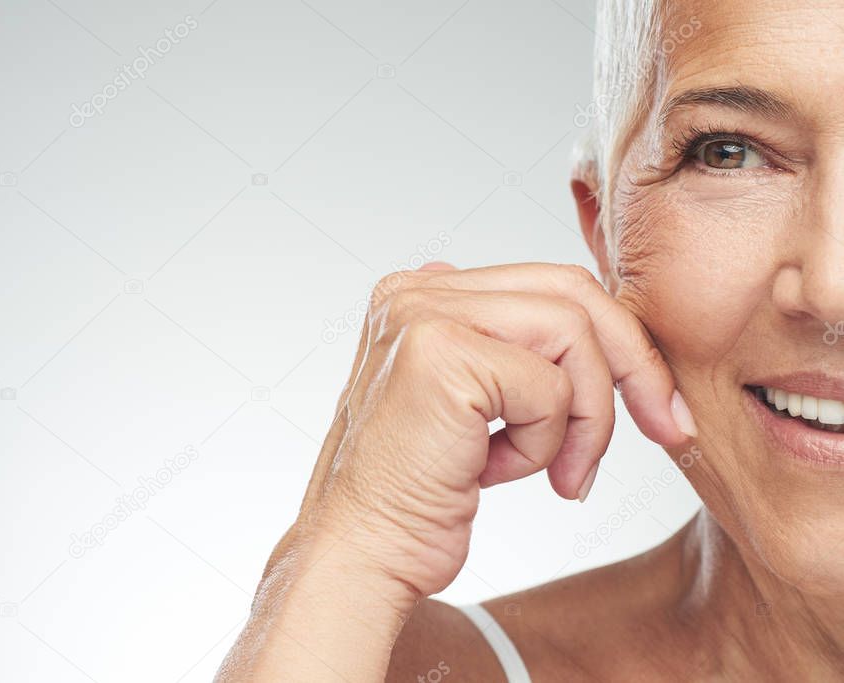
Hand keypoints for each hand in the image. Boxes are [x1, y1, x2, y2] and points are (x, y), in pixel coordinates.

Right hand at [290, 262, 695, 602]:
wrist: (361, 554)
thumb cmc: (414, 494)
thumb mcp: (462, 406)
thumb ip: (498, 351)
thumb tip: (569, 323)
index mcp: (419, 295)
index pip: (549, 285)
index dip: (615, 342)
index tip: (653, 406)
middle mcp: (415, 293)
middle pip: (572, 292)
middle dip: (633, 364)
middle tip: (666, 427)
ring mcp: (423, 317)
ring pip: (573, 333)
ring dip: (584, 417)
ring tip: (559, 472)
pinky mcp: (441, 356)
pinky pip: (549, 388)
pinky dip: (545, 445)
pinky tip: (493, 475)